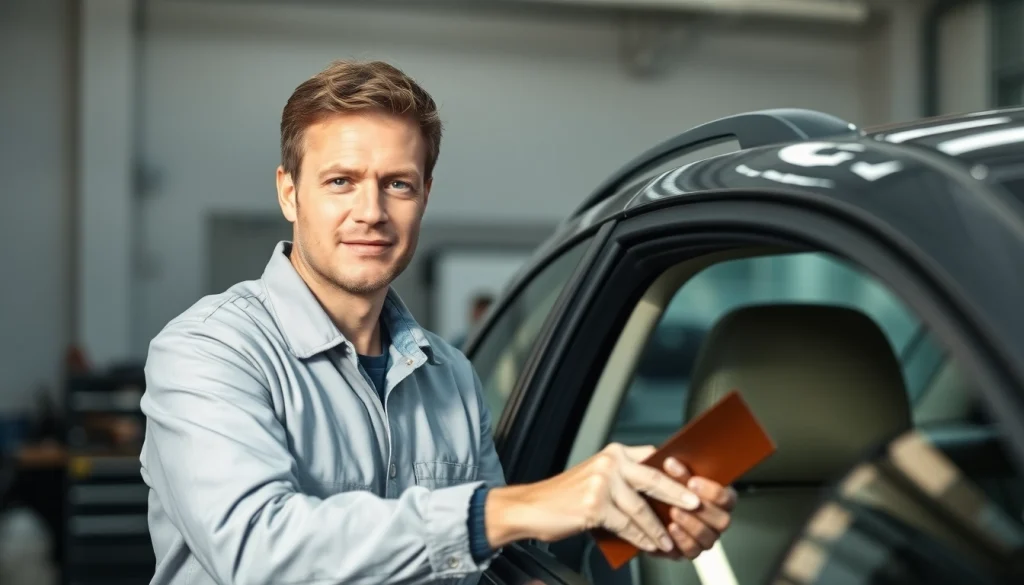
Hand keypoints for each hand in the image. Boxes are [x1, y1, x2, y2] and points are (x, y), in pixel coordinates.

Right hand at [485, 443, 708, 553]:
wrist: (532, 507)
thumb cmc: (565, 496)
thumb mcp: (597, 478)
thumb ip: (625, 480)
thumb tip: (659, 497)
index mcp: (614, 453)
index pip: (653, 457)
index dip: (675, 472)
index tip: (693, 484)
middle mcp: (609, 463)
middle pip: (654, 478)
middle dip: (678, 494)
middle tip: (696, 505)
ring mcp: (602, 483)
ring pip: (641, 508)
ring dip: (658, 528)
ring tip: (669, 540)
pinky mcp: (594, 505)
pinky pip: (626, 525)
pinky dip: (640, 538)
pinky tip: (648, 545)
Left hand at [648, 454, 735, 559]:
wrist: (646, 507)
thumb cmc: (663, 487)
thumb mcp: (669, 474)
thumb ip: (675, 470)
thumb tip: (671, 462)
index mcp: (718, 499)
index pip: (728, 498)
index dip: (713, 491)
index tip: (692, 482)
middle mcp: (716, 520)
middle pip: (723, 521)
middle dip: (703, 510)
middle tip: (683, 499)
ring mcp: (705, 537)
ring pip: (708, 537)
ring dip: (691, 524)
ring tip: (673, 512)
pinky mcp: (690, 551)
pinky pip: (692, 551)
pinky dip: (682, 540)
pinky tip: (670, 528)